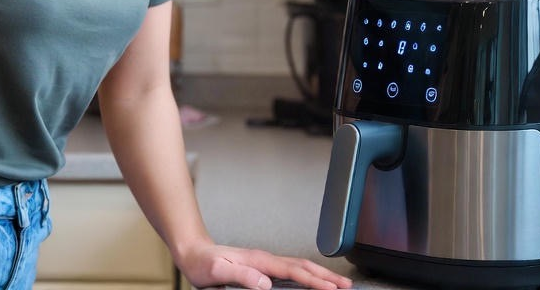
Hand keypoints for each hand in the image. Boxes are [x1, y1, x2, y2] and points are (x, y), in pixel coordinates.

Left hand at [177, 244, 351, 289]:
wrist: (193, 253)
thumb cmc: (203, 264)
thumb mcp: (217, 272)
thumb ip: (241, 276)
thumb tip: (265, 283)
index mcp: (259, 261)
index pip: (293, 272)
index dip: (314, 281)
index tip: (331, 288)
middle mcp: (265, 259)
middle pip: (303, 266)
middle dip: (326, 276)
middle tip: (346, 285)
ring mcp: (265, 262)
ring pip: (299, 267)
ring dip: (319, 274)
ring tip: (336, 283)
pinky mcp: (262, 267)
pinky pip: (291, 271)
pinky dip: (306, 275)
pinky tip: (311, 281)